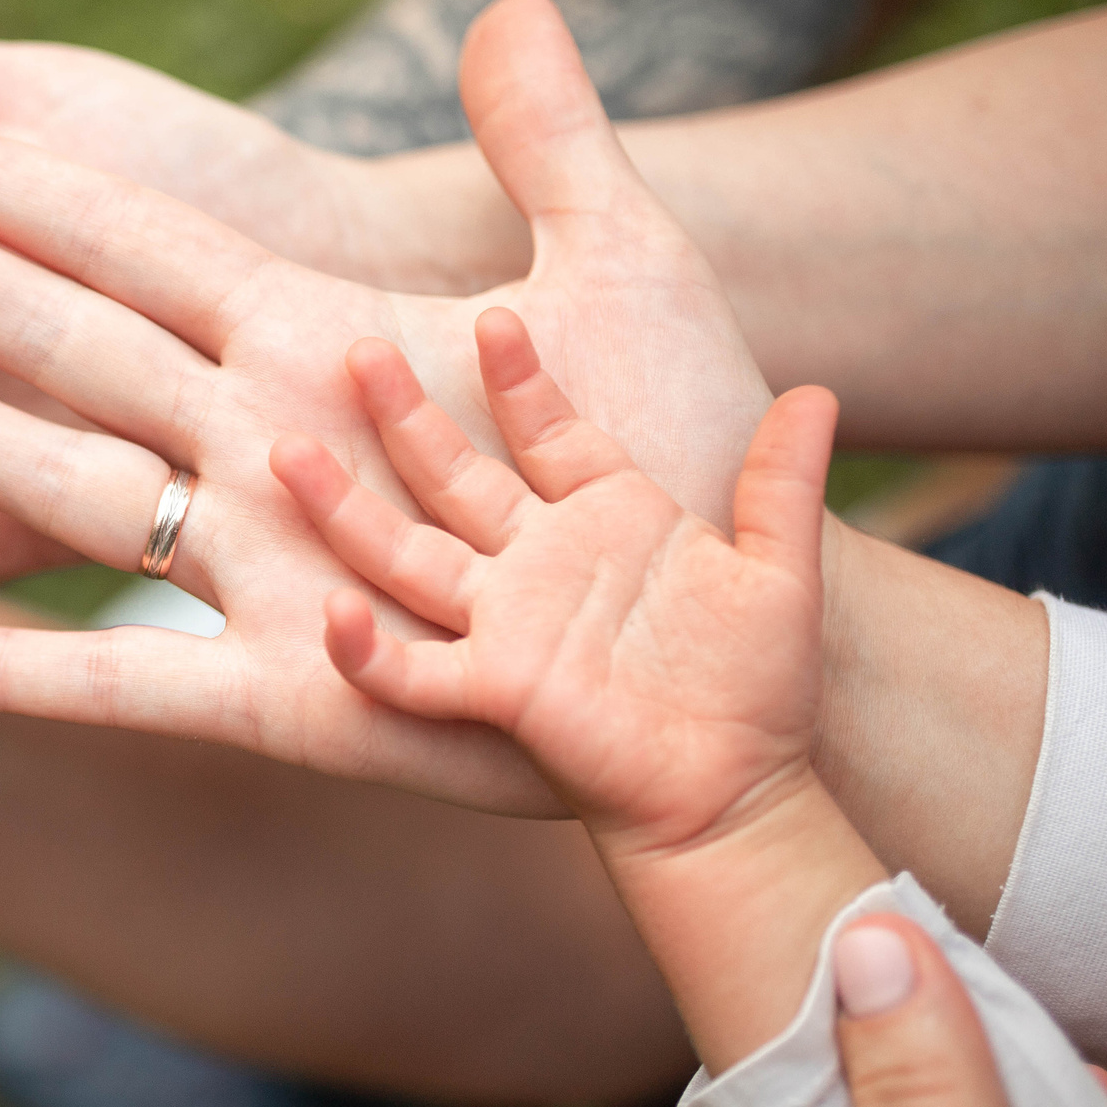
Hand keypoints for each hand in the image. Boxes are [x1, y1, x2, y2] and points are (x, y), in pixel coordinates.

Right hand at [0, 0, 769, 808]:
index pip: (143, 245)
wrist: (724, 636)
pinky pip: (139, 690)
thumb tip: (520, 6)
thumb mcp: (628, 273)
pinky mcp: (296, 698)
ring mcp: (271, 573)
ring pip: (82, 489)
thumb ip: (554, 144)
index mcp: (320, 337)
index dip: (22, 191)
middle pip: (76, 342)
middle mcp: (265, 445)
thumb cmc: (679, 451)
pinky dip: (34, 676)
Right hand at [279, 309, 836, 857]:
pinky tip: (331, 617)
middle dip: (404, 417)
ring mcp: (508, 625)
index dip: (521, 379)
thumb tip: (818, 393)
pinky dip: (368, 653)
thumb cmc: (761, 687)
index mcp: (605, 519)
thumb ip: (783, 483)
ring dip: (346, 510)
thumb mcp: (782, 571)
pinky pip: (413, 674)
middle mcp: (539, 563)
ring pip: (407, 555)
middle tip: (356, 353)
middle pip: (452, 476)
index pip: (548, 432)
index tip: (496, 318)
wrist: (741, 788)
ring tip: (288, 454)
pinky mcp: (498, 689)